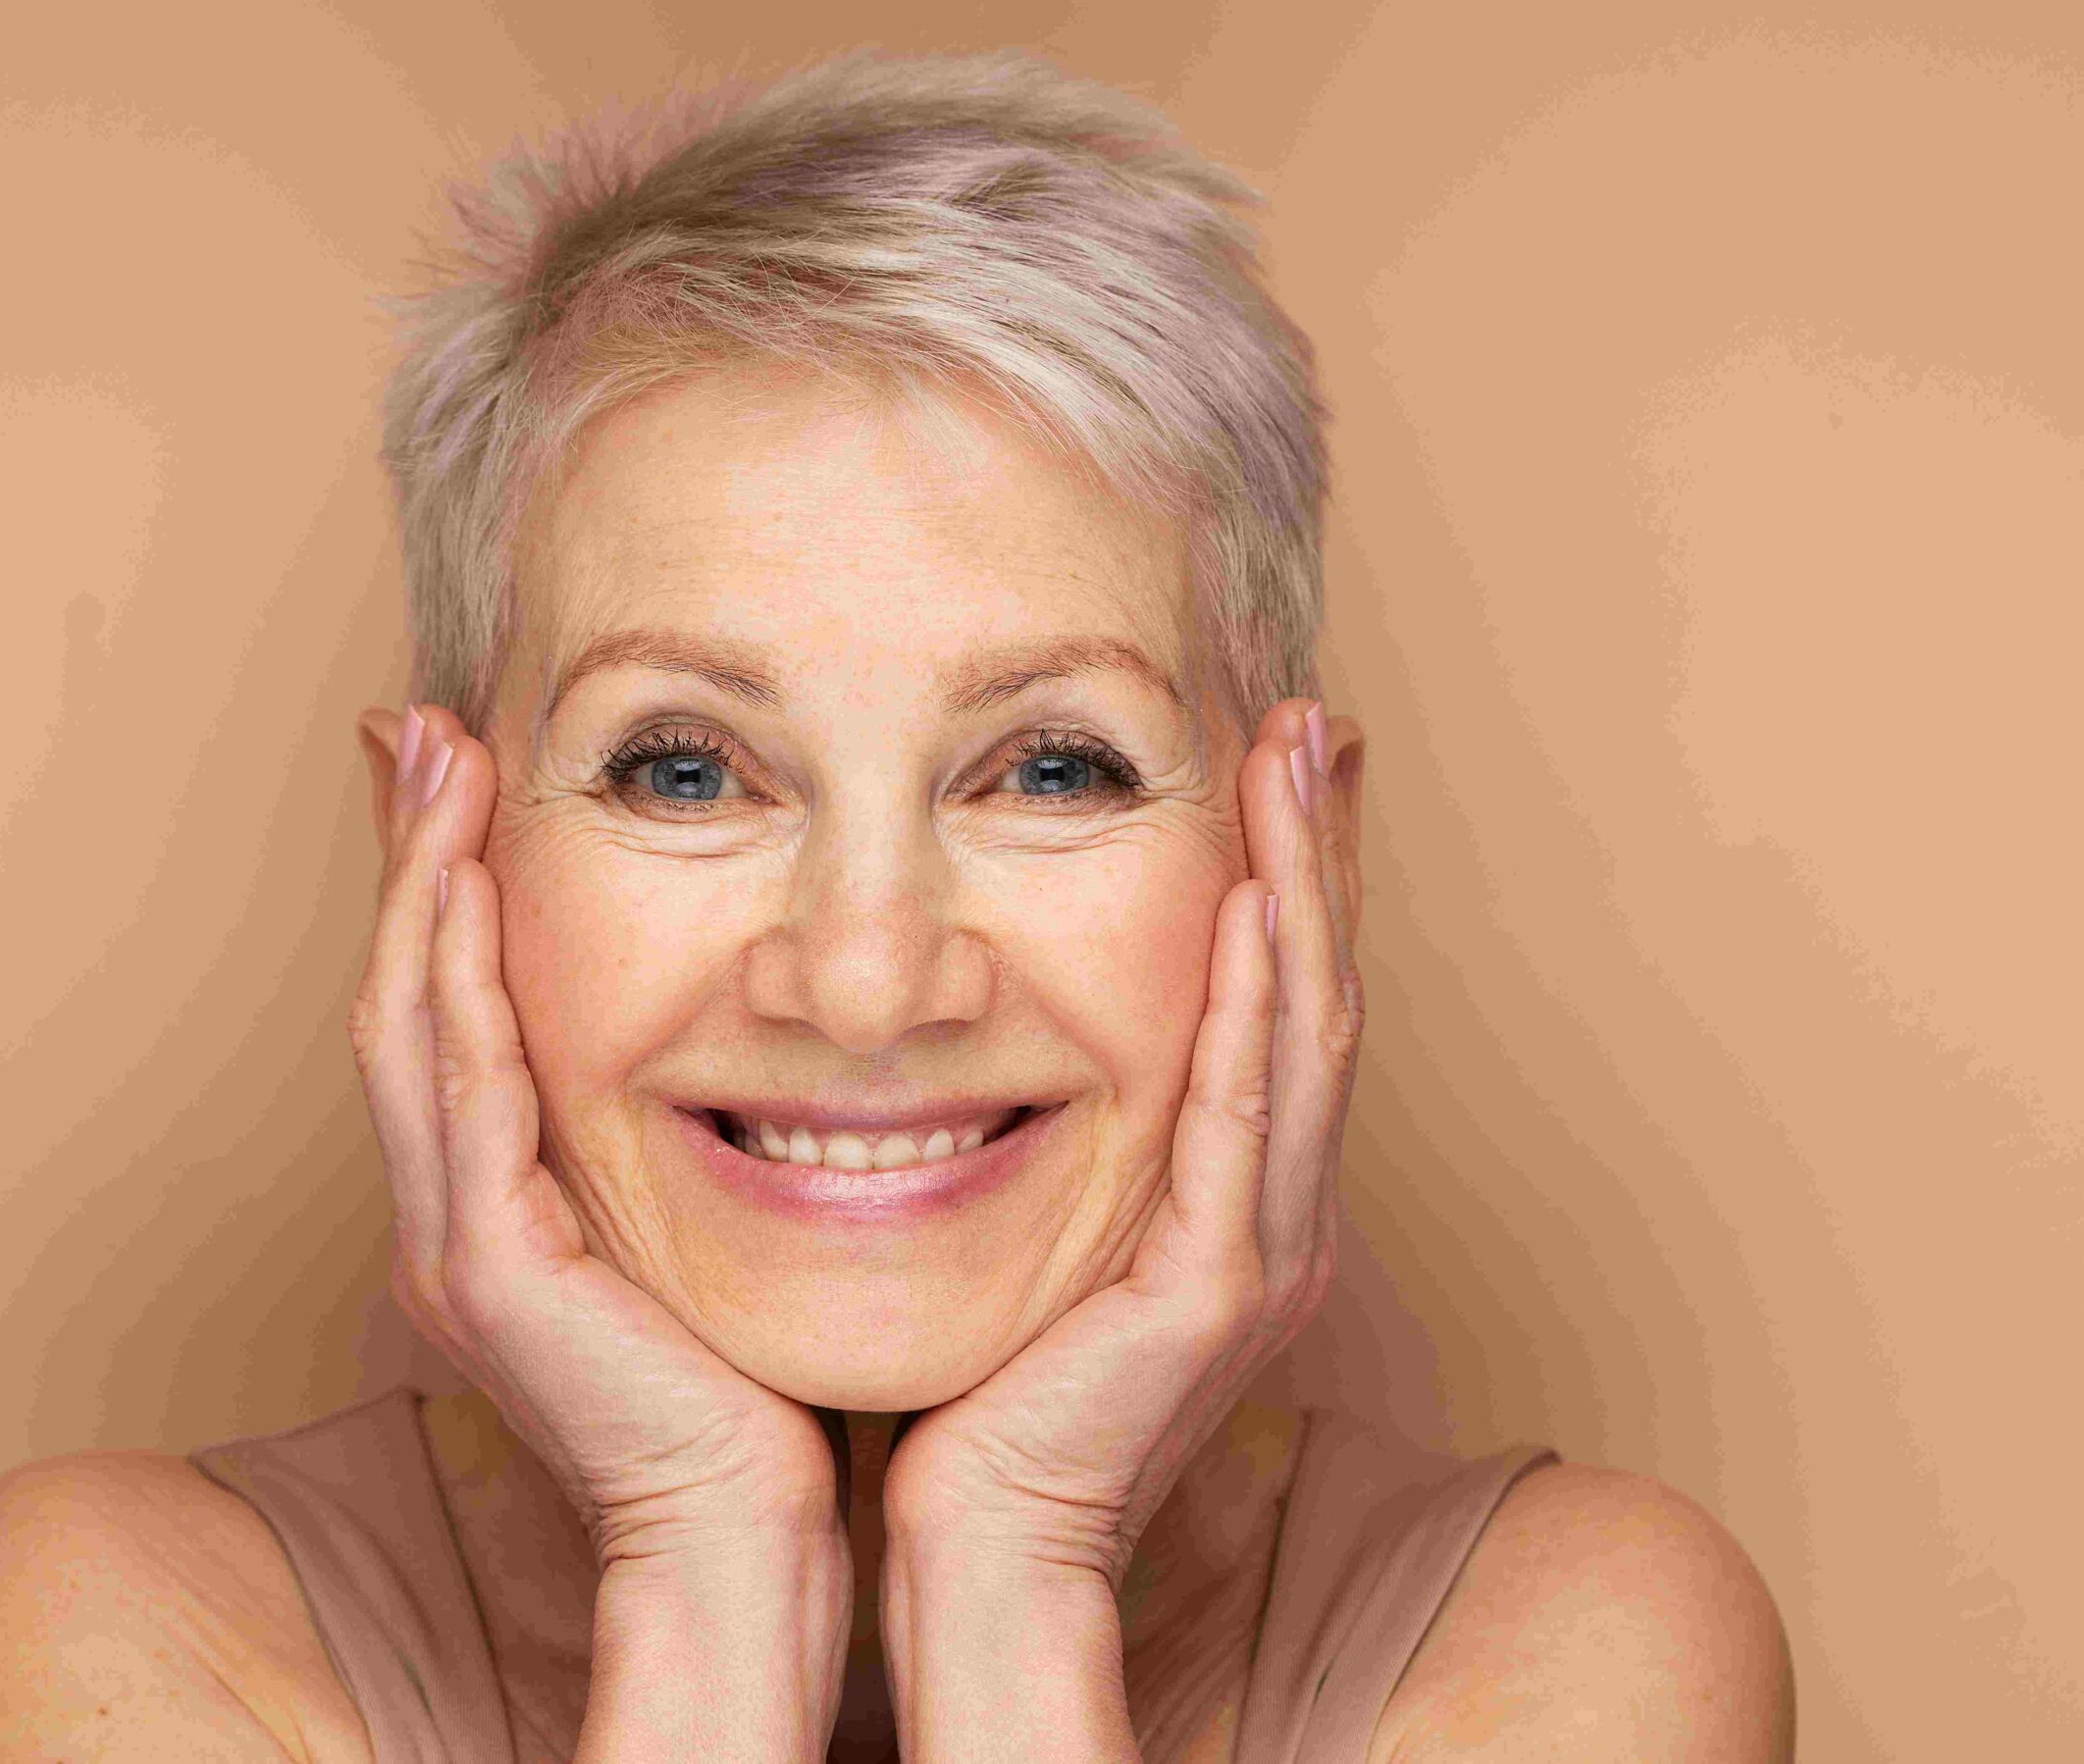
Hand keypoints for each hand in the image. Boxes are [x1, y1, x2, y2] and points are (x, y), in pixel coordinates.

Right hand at [347, 702, 843, 1569]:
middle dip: (410, 854)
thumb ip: (663, 1132)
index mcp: (486, 1202)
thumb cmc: (737, 1377)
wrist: (735, 1527)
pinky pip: (460, 1101)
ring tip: (438, 766)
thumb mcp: (684, 1220)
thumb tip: (723, 1021)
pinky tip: (469, 897)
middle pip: (400, 994)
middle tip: (422, 723)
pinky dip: (459, 988)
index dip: (438, 885)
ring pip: (408, 1027)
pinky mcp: (484, 1271)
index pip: (444, 1009)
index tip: (461, 769)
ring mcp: (449, 1243)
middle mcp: (443, 1214)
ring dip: (420, 888)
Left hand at [881, 697, 1365, 1585]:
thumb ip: (1069, 1128)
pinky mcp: (1215, 1290)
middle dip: (1321, 848)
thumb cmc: (995, 1385)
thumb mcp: (1047, 1222)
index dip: (1293, 875)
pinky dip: (1254, 1010)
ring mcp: (1261, 1251)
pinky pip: (1242, 1123)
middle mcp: (1276, 1212)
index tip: (1277, 754)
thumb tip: (1007, 1015)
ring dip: (1304, 888)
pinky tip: (1253, 909)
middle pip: (1320, 992)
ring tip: (1298, 761)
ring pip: (1306, 1033)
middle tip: (1315, 716)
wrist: (991, 1543)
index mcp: (1241, 1196)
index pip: (1282, 1002)